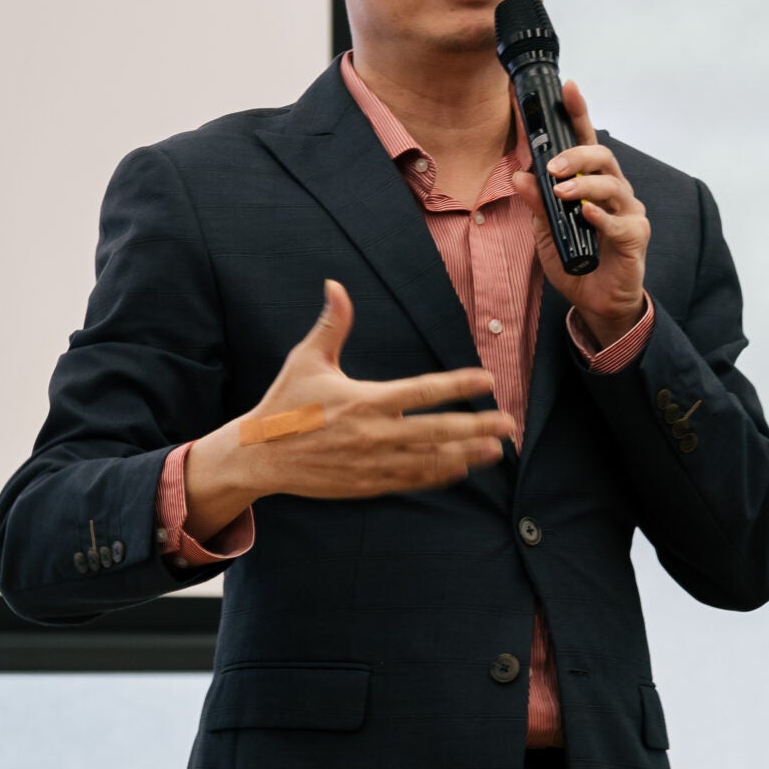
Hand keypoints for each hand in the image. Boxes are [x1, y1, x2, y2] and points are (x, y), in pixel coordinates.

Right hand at [185, 280, 512, 539]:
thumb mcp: (307, 359)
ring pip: (430, 459)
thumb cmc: (285, 404)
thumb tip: (335, 285)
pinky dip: (437, 475)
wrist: (260, 456)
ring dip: (466, 454)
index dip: (458, 385)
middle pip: (437, 430)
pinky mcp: (366, 483)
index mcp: (365, 400)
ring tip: (496, 450)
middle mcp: (374, 433)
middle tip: (508, 424)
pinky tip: (460, 470)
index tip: (487, 381)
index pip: (422, 391)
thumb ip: (332, 324)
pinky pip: (410, 479)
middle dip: (477, 427)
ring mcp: (372, 462)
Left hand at [512, 78, 649, 346]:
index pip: (585, 141)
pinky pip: (620, 221)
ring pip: (612, 183)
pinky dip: (601, 216)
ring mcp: (628, 211)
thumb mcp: (545, 231)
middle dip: (576, 155)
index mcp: (591, 182)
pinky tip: (586, 215)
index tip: (567, 87)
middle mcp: (614, 190)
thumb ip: (536, 203)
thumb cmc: (575, 259)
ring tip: (561, 193)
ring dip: (583, 185)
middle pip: (602, 156)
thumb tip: (518, 175)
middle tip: (551, 167)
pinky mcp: (635, 236)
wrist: (596, 301)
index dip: (578, 113)